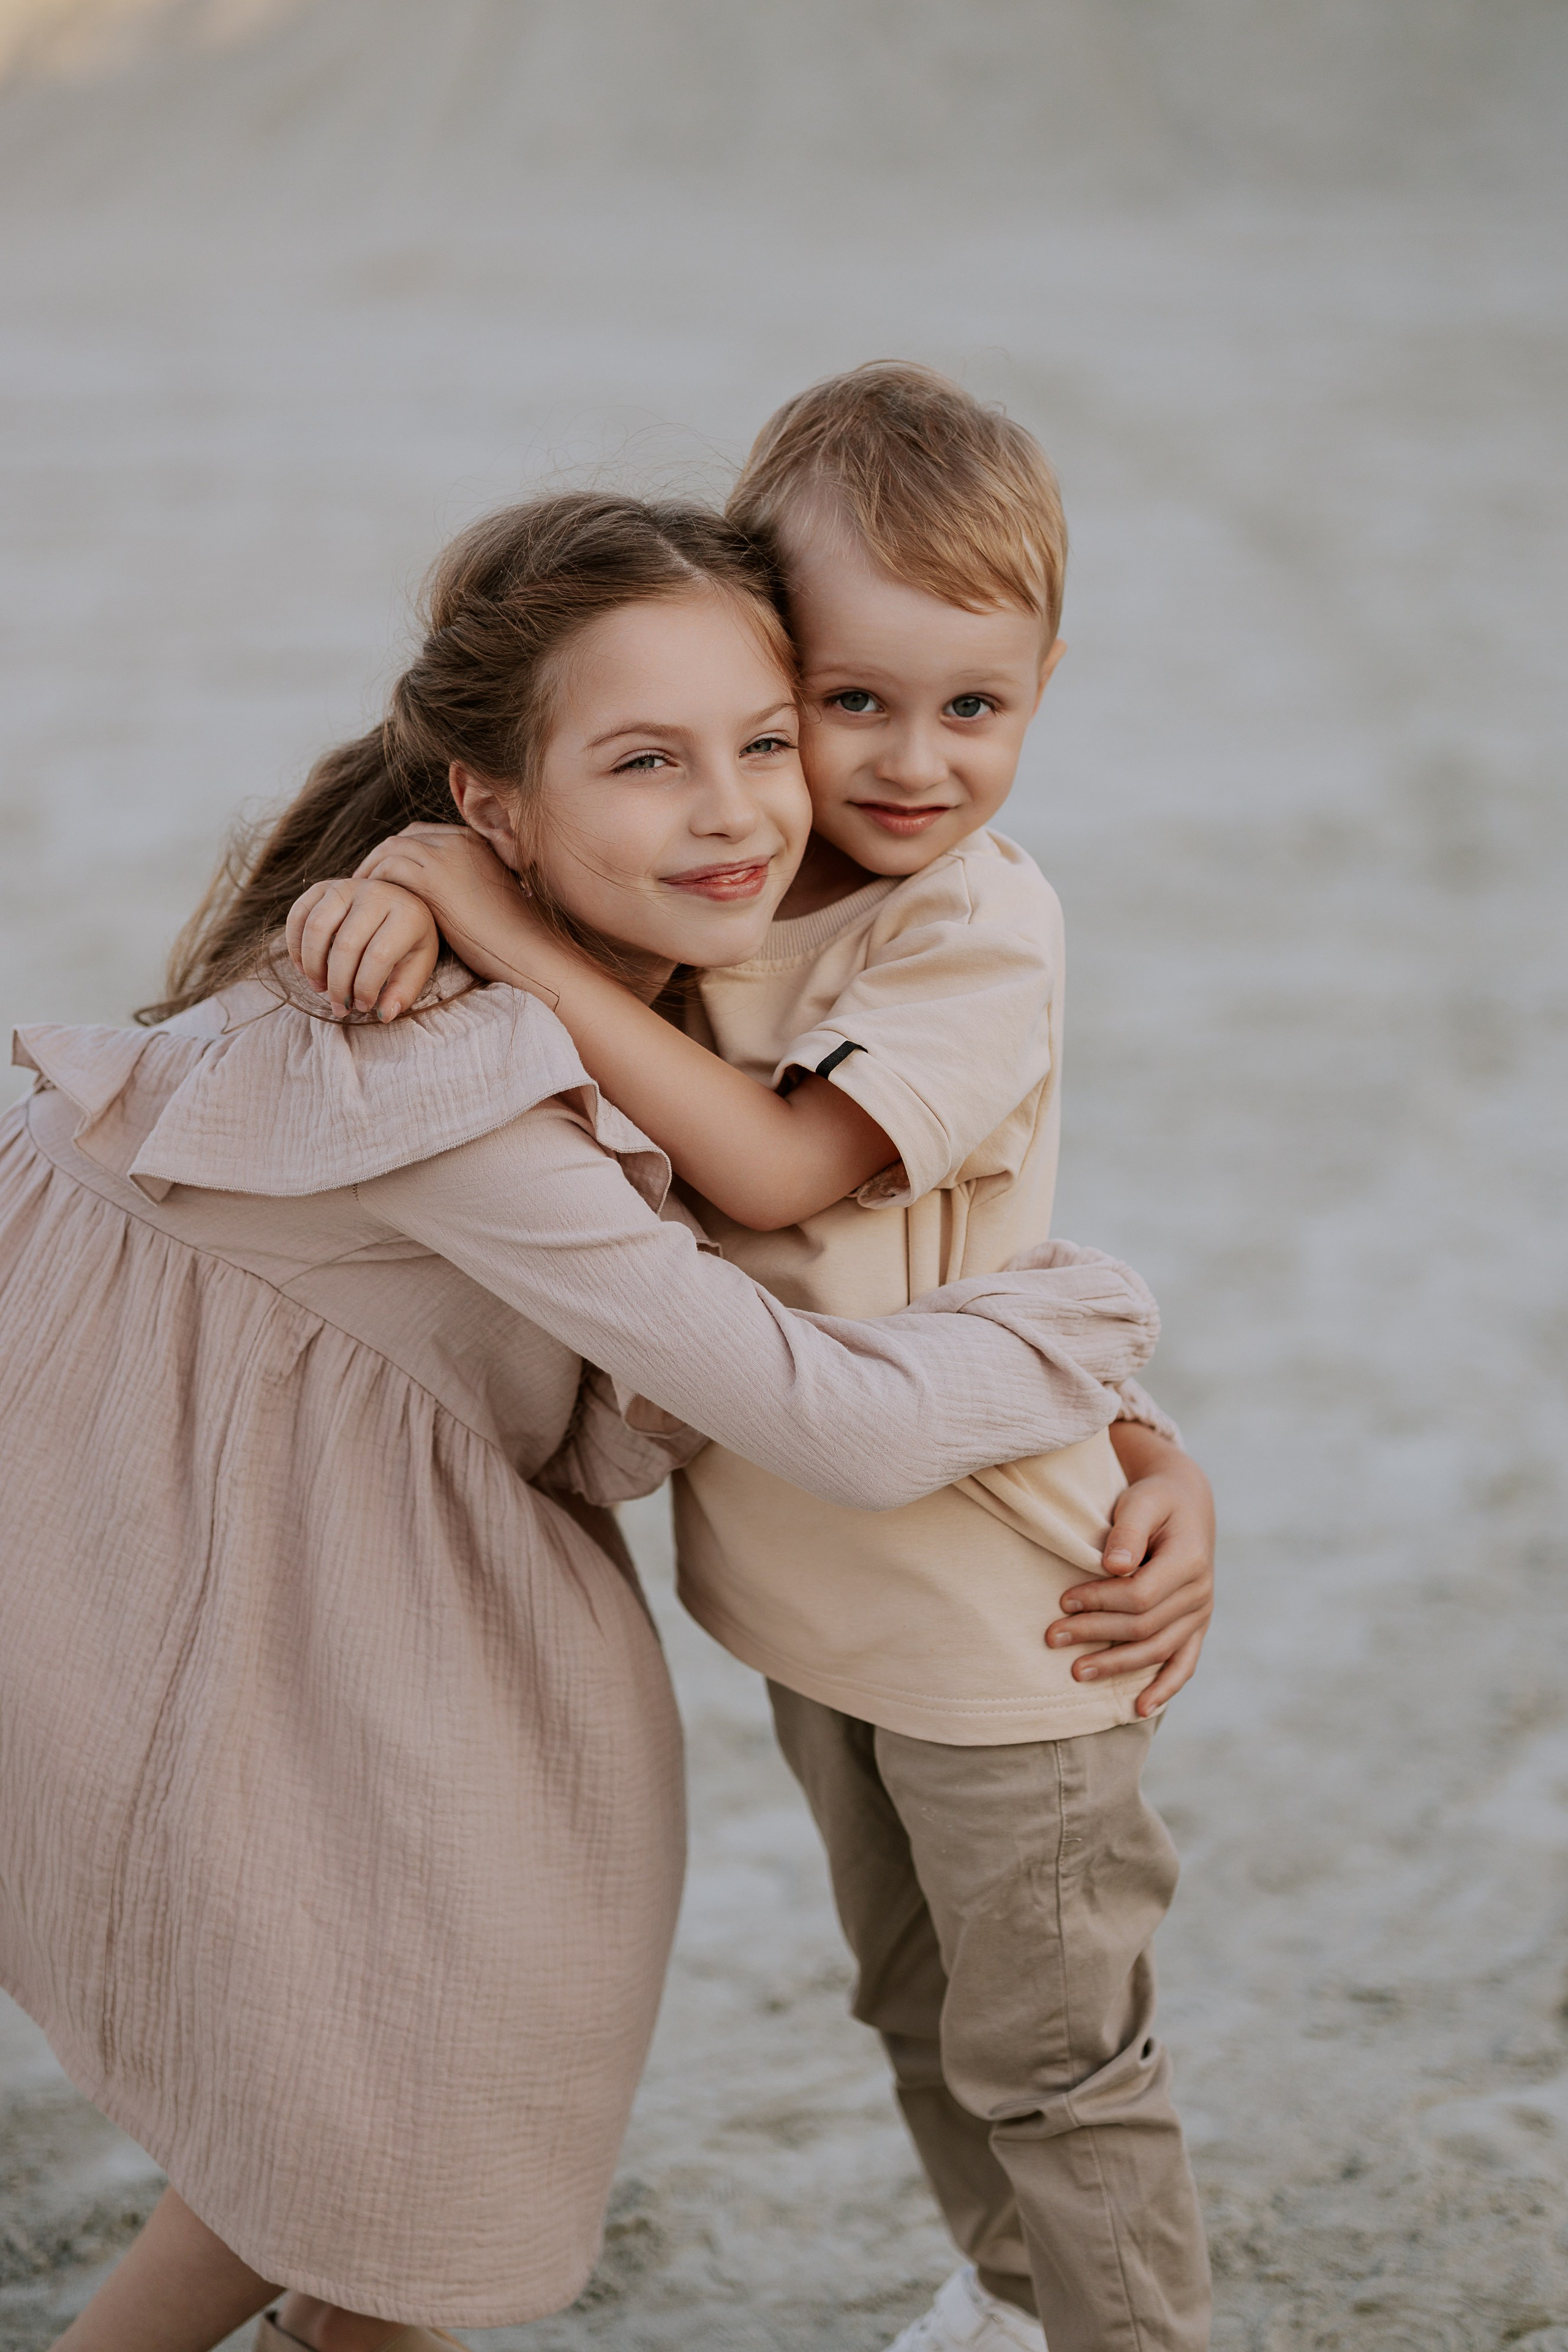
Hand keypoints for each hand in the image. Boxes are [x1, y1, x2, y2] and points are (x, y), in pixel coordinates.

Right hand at [286, 876, 440, 1020]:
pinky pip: (299, 914)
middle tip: (339, 1007)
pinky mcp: (323, 887)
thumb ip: (404, 990)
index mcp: (406, 915)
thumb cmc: (409, 939)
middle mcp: (376, 894)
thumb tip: (383, 1015)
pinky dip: (295, 944)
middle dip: (338, 984)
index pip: (378, 956)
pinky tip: (303, 968)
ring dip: (313, 965)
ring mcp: (347, 886)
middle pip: (346, 945)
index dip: (365, 987)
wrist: (399, 901)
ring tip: (319, 988)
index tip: (362, 1006)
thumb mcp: (418, 964)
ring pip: (317, 928)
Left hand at [354, 824, 560, 990]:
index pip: (424, 835)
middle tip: (364, 882)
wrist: (527, 949)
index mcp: (476, 842)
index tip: (385, 874)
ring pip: (392, 849)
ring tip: (361, 895)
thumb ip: (464, 884)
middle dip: (380, 857)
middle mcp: (460, 840)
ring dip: (372, 870)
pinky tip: (370, 904)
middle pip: (404, 837)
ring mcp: (448, 856)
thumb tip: (443, 897)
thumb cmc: (512, 935)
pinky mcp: (435, 878)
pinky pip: (390, 870)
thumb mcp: (487, 897)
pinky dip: (376, 883)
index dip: (400, 852)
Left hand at [1045, 1434, 1214, 1716]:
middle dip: (1095, 1634)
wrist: (1185, 1504)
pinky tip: (1139, 1708)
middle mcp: (1200, 1592)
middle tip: (1051, 1637)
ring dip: (1116, 1665)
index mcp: (1190, 1560)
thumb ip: (1128, 1530)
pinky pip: (1184, 1664)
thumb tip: (1113, 1566)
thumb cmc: (1155, 1500)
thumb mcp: (1142, 1501)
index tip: (1062, 1601)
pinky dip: (1164, 1689)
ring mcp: (1200, 1614)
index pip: (1140, 1595)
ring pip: (1158, 1651)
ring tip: (1075, 1671)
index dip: (1099, 1601)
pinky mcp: (1195, 1627)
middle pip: (1144, 1627)